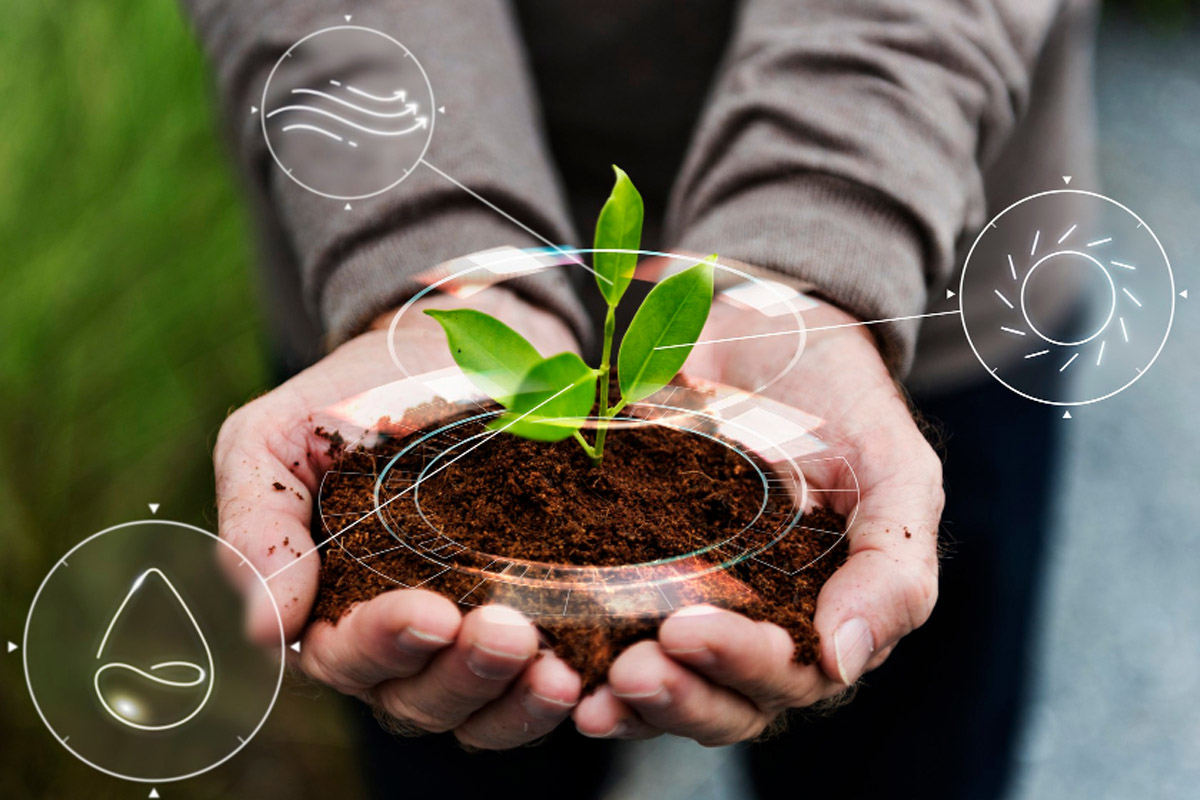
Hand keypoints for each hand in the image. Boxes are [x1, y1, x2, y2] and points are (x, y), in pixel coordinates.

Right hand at [214, 286, 584, 748]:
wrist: (446, 353)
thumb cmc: (347, 401)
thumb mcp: (274, 442)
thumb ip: (257, 528)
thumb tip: (266, 630)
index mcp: (328, 609)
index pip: (347, 656)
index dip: (386, 644)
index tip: (431, 612)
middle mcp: (400, 643)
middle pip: (422, 699)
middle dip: (463, 675)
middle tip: (506, 633)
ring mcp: (469, 638)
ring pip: (485, 709)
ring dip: (518, 700)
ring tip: (557, 671)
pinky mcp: (536, 621)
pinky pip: (544, 682)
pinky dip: (564, 689)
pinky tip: (591, 671)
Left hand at [573, 282, 942, 744]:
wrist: (773, 332)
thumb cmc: (847, 404)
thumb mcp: (896, 473)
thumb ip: (893, 568)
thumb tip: (842, 663)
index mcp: (822, 620)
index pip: (787, 677)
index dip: (739, 666)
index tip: (687, 630)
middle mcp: (757, 629)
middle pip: (721, 701)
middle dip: (677, 695)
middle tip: (633, 669)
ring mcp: (694, 603)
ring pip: (665, 684)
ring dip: (629, 700)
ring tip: (589, 689)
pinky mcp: (636, 570)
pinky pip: (610, 631)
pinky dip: (585, 657)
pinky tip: (553, 662)